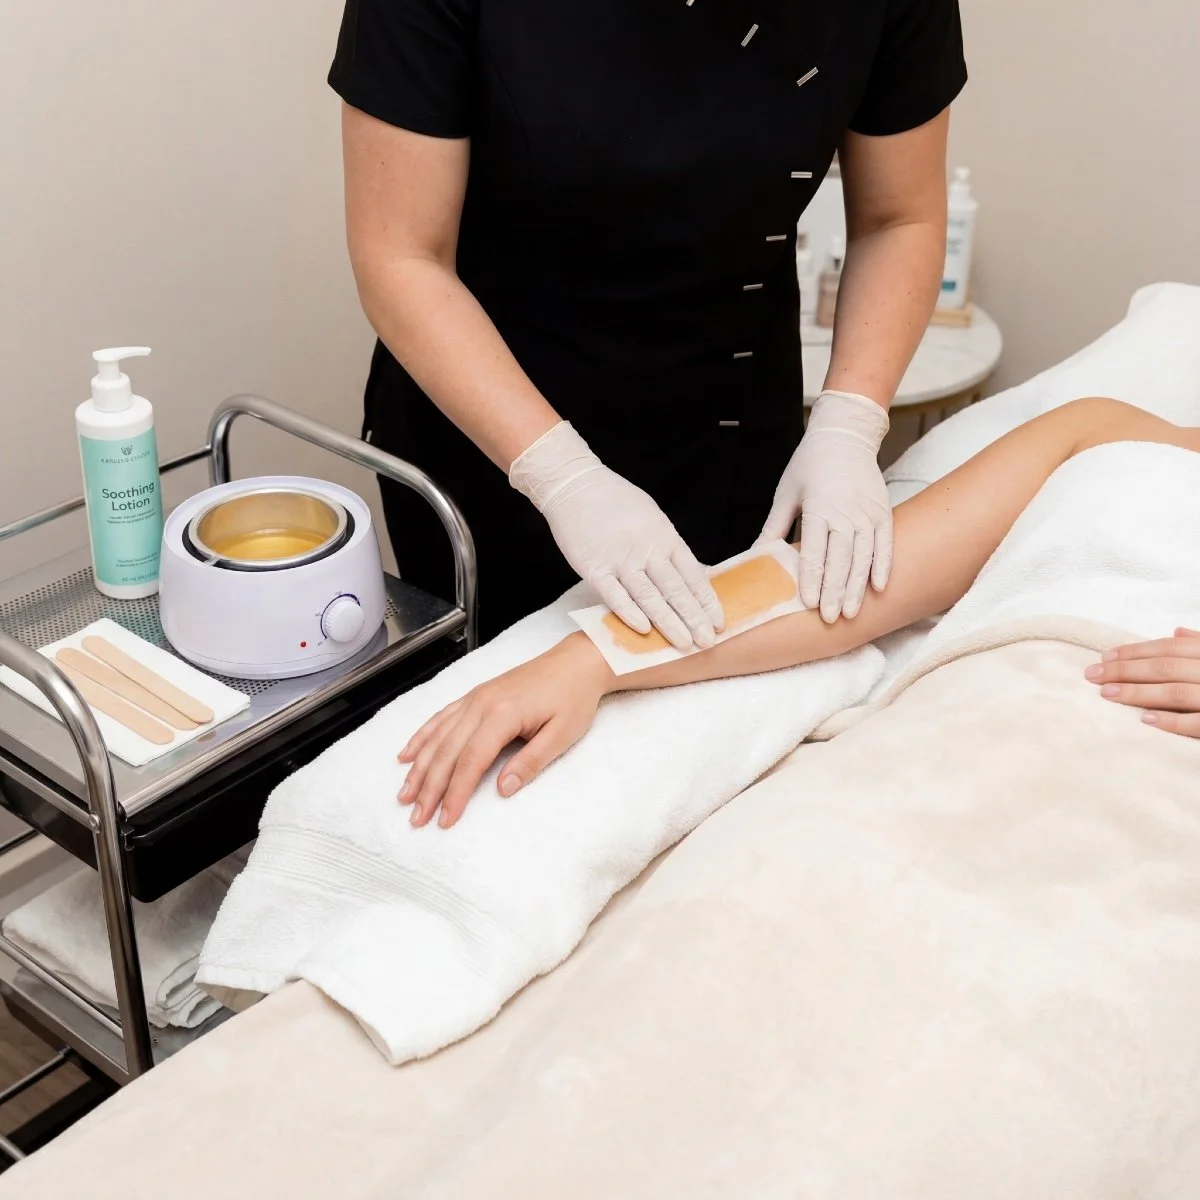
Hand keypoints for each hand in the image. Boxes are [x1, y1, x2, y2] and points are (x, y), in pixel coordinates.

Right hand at [397, 634, 613, 828]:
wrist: (577, 662)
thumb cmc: (574, 697)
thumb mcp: (562, 734)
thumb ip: (530, 762)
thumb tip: (504, 790)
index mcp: (503, 714)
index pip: (471, 761)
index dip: (455, 793)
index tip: (445, 819)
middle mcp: (481, 704)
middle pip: (447, 752)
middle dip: (429, 788)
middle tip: (417, 818)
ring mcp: (475, 697)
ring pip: (438, 736)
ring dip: (419, 768)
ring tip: (404, 795)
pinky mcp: (475, 695)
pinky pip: (441, 717)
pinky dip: (421, 737)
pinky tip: (407, 755)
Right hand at [510, 422, 723, 649]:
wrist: (576, 486)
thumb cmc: (615, 501)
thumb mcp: (653, 517)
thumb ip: (669, 547)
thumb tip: (691, 574)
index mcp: (665, 537)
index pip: (693, 575)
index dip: (707, 601)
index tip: (718, 623)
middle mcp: (648, 550)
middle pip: (676, 590)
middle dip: (694, 619)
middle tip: (708, 643)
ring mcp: (621, 560)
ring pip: (650, 597)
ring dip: (669, 623)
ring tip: (684, 644)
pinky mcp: (595, 568)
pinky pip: (615, 595)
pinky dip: (629, 613)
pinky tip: (644, 630)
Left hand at [760, 391, 891, 623]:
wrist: (845, 435)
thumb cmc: (809, 464)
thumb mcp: (786, 493)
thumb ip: (773, 528)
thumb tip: (754, 557)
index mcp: (819, 508)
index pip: (814, 551)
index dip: (812, 578)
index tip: (808, 603)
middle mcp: (846, 513)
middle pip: (840, 559)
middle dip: (835, 590)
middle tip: (829, 618)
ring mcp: (868, 513)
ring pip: (864, 556)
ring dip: (857, 586)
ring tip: (850, 612)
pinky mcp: (884, 512)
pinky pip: (886, 543)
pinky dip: (883, 566)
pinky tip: (878, 588)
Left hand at [1085, 628, 1199, 737]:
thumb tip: (1177, 631)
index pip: (1170, 649)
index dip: (1136, 651)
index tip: (1104, 657)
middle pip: (1166, 668)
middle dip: (1126, 670)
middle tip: (1092, 675)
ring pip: (1176, 693)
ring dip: (1138, 692)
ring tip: (1107, 693)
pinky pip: (1197, 723)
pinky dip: (1172, 721)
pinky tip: (1144, 720)